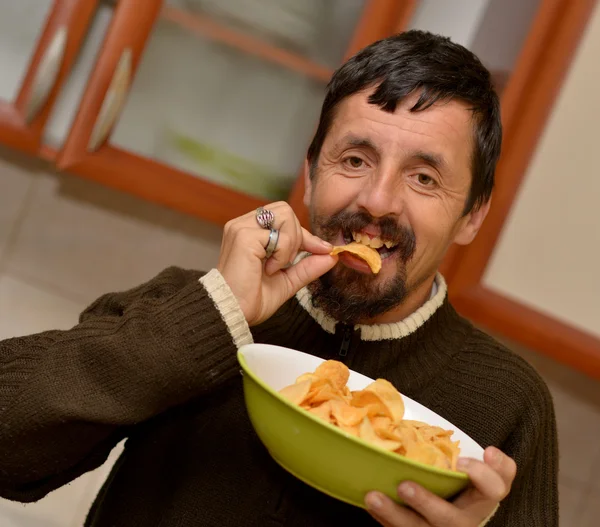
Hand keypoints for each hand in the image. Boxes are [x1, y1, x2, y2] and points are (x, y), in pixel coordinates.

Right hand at [218, 202, 336, 325]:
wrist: (232, 312)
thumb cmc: (251, 298)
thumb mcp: (288, 280)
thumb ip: (308, 266)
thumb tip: (331, 256)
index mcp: (251, 231)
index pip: (284, 219)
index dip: (305, 235)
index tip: (323, 250)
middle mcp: (244, 224)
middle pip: (285, 210)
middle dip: (297, 235)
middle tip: (288, 261)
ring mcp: (241, 227)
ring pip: (284, 216)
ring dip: (290, 244)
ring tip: (276, 265)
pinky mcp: (243, 236)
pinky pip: (278, 235)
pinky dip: (281, 253)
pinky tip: (269, 269)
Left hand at [365, 447, 516, 525]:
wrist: (454, 521)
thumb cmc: (465, 489)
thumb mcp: (479, 475)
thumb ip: (490, 464)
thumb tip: (490, 452)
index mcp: (482, 500)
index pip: (494, 490)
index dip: (482, 476)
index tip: (461, 460)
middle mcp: (465, 521)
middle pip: (451, 521)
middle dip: (427, 504)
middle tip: (404, 485)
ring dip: (394, 514)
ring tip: (373, 496)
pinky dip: (383, 518)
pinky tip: (371, 502)